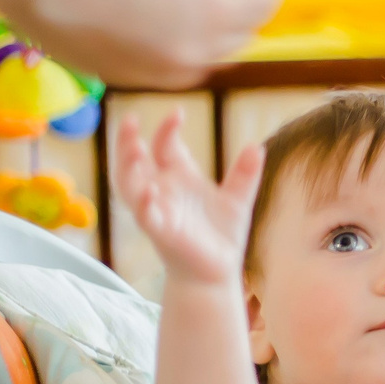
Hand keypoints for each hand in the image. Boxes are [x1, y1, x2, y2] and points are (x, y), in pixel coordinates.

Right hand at [10, 0, 279, 87]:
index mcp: (218, 7)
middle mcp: (194, 50)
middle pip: (238, 34)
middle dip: (229, 9)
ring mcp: (156, 71)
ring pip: (197, 56)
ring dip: (192, 32)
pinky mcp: (120, 79)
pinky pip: (156, 64)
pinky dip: (153, 44)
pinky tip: (126, 11)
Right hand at [113, 112, 262, 286]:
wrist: (218, 272)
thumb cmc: (221, 235)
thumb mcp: (237, 200)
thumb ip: (245, 174)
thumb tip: (257, 146)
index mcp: (177, 177)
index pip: (165, 145)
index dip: (168, 129)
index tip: (178, 112)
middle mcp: (161, 190)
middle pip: (134, 160)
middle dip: (129, 141)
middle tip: (132, 120)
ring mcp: (157, 210)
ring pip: (129, 185)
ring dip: (127, 167)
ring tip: (132, 147)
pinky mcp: (160, 232)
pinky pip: (146, 216)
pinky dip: (145, 204)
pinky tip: (149, 192)